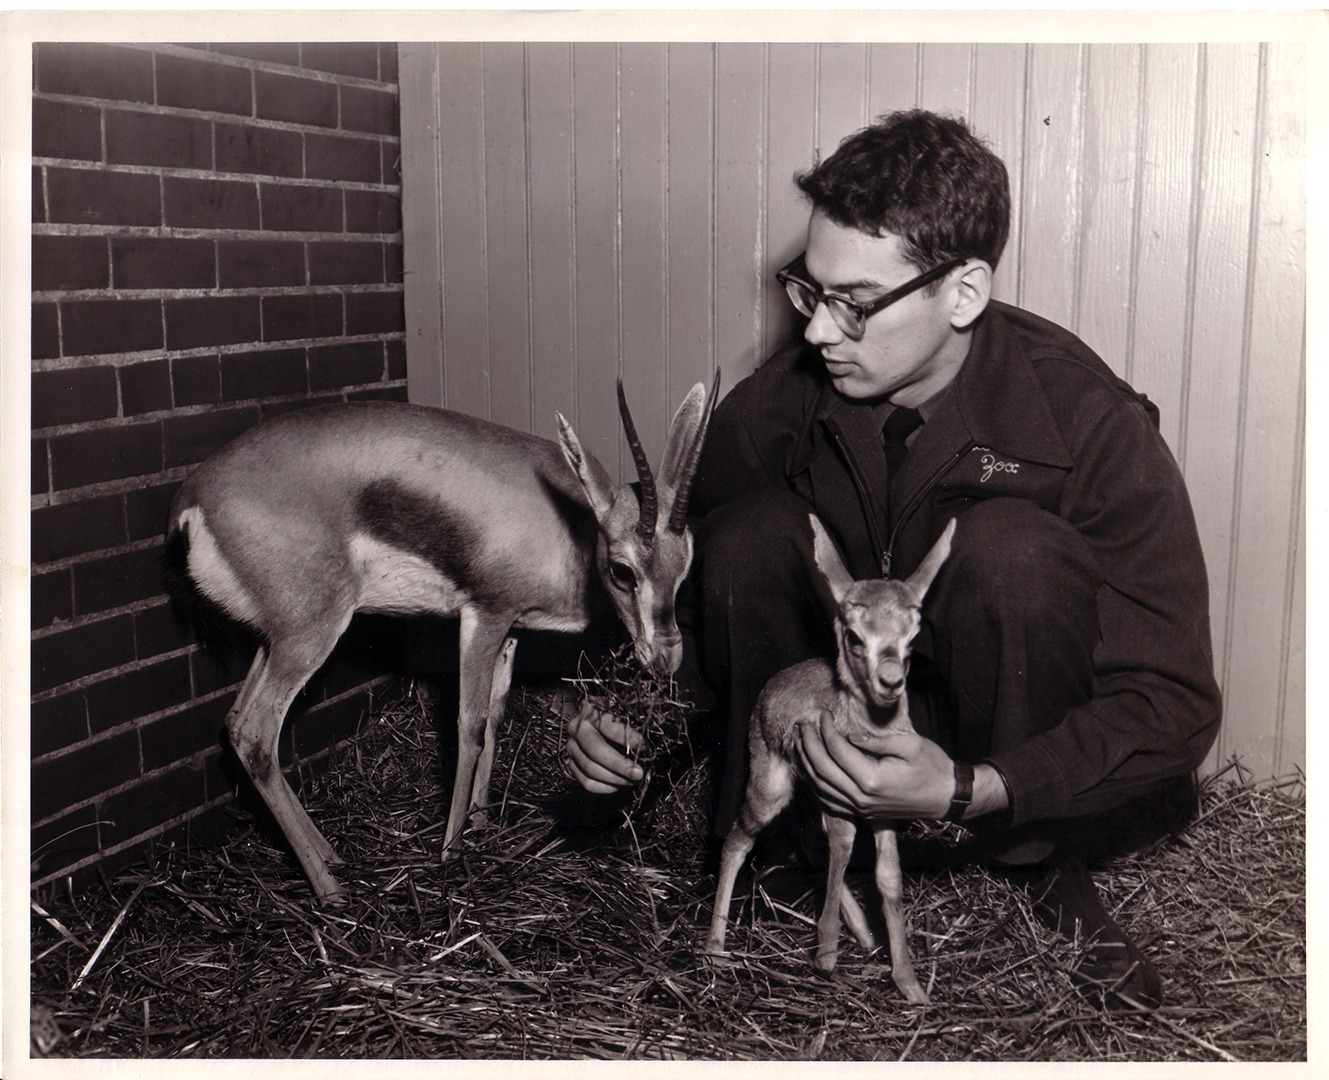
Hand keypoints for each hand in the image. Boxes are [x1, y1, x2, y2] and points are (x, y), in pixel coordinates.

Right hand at [564, 700, 644, 793]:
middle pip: (595, 750)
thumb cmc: (613, 719)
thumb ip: (630, 728)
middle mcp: (576, 729)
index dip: (627, 738)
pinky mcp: (571, 763)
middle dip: (619, 765)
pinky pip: (586, 781)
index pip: (609, 726)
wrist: (593, 724)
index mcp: (590, 711)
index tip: (645, 746)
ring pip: (590, 769)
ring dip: (614, 779)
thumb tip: (643, 747)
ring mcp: (571, 747)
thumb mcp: (621, 715)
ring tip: (633, 781)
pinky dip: (605, 787)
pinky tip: (619, 785)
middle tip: (638, 773)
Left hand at [796, 710, 954, 819]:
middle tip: (803, 725)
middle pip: (822, 770)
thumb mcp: (910, 744)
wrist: (947, 796)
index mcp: (872, 779)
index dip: (826, 730)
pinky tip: (810, 769)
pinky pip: (828, 801)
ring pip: (820, 788)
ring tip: (799, 742)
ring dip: (806, 764)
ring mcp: (860, 809)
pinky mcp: (861, 813)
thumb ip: (876, 741)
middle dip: (808, 745)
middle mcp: (862, 798)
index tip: (823, 714)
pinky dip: (815, 784)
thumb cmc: (933, 767)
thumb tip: (850, 736)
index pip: (837, 751)